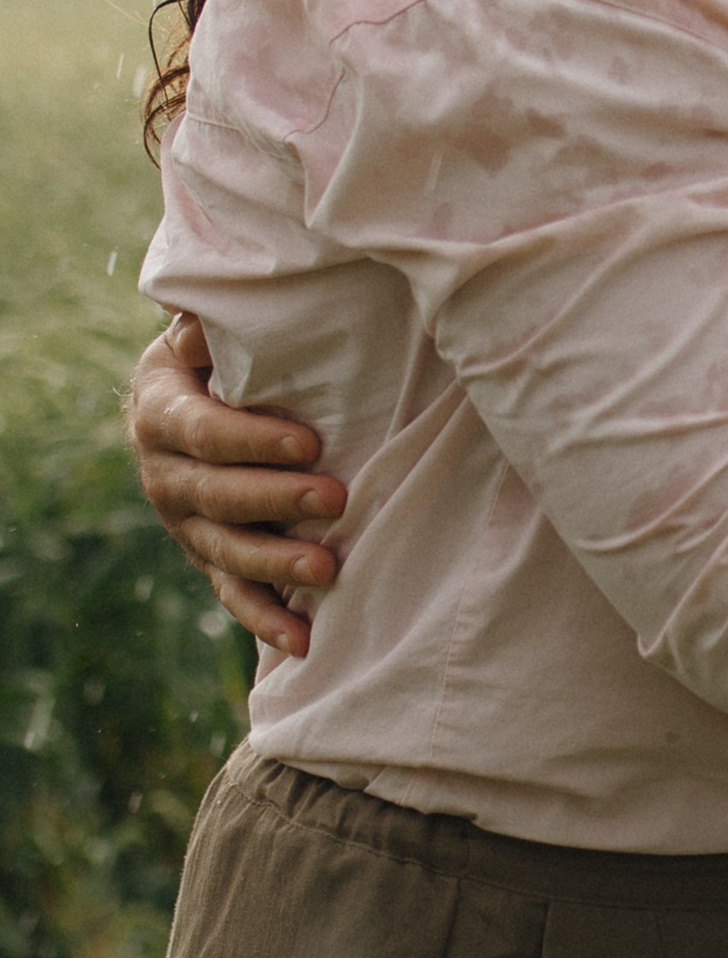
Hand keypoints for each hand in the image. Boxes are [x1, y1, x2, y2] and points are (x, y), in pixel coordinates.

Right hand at [125, 314, 346, 657]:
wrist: (188, 402)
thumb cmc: (216, 357)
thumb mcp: (206, 332)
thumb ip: (215, 324)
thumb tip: (215, 315)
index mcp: (161, 412)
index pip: (202, 431)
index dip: (252, 440)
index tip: (309, 443)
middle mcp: (163, 473)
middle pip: (214, 495)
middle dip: (275, 499)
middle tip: (335, 498)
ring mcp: (185, 523)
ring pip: (223, 550)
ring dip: (275, 563)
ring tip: (327, 570)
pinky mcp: (208, 556)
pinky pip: (232, 594)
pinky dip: (265, 619)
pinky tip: (303, 642)